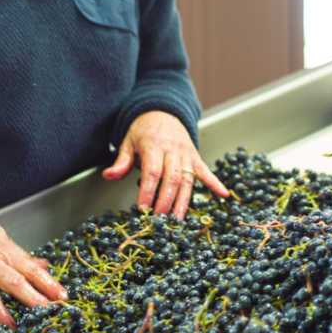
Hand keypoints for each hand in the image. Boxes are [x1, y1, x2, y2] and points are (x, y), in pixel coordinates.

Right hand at [0, 206, 65, 326]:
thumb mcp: (4, 240)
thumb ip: (23, 257)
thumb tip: (44, 266)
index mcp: (6, 254)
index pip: (32, 270)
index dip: (48, 283)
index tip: (61, 296)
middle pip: (14, 281)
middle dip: (31, 297)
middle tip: (45, 311)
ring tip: (9, 324)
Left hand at [102, 109, 228, 216]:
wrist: (163, 112)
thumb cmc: (143, 131)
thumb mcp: (128, 142)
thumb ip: (121, 161)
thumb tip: (108, 175)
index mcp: (154, 145)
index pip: (153, 172)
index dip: (148, 191)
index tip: (143, 209)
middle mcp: (173, 150)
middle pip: (172, 178)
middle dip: (165, 201)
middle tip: (158, 220)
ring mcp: (186, 154)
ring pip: (188, 180)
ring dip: (183, 201)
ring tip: (177, 220)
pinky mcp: (195, 157)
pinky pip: (206, 171)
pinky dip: (215, 183)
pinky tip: (223, 195)